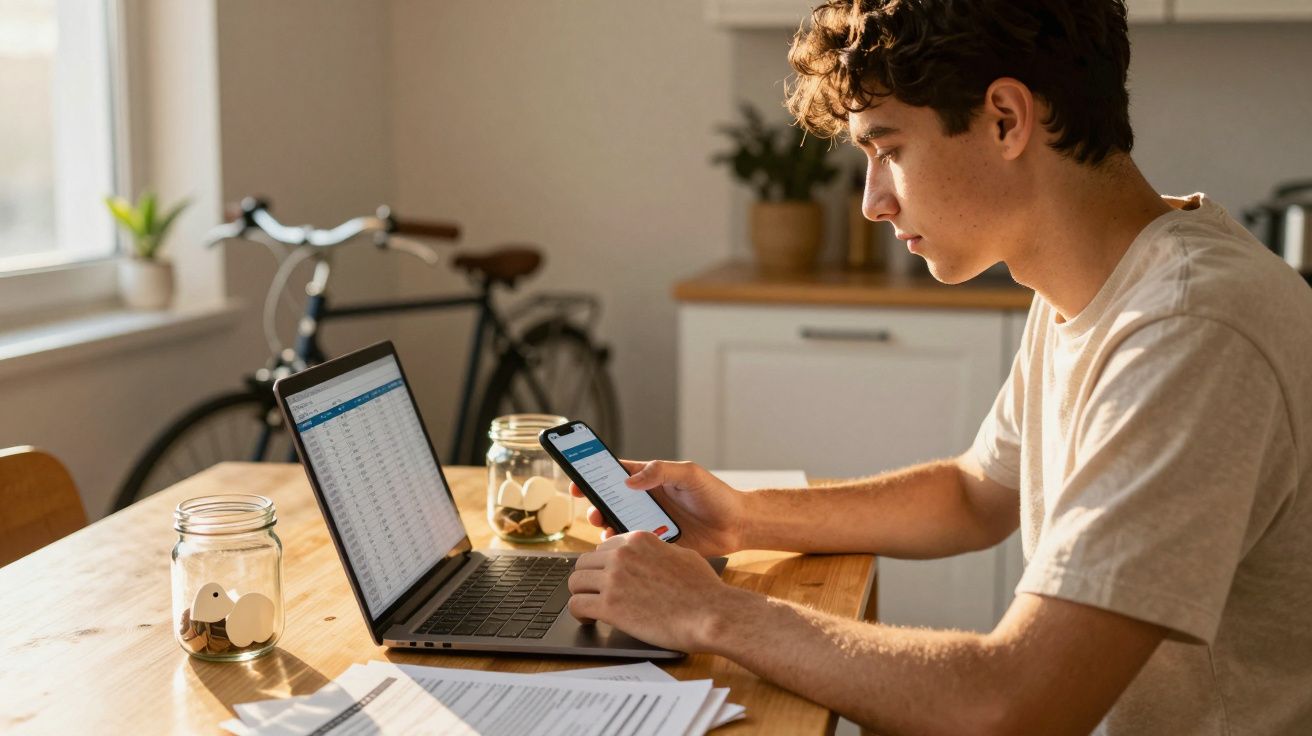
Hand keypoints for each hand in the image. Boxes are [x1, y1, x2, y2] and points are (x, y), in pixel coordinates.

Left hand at [567, 531, 736, 651]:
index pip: (604, 547)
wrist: (711, 614)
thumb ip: (660, 552)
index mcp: (639, 540)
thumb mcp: (683, 556)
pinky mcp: (609, 606)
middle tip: (596, 594)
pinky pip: (577, 604)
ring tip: (590, 607)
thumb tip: (651, 557)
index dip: (604, 565)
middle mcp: (622, 555)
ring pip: (575, 581)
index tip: (606, 578)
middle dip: (589, 579)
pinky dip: (579, 613)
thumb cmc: (705, 590)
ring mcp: (614, 579)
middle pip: (585, 562)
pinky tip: (589, 619)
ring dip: (582, 595)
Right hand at [570, 459, 746, 556]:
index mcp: (650, 480)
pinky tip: (623, 548)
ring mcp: (649, 524)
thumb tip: (630, 481)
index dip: (592, 476)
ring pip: (616, 525)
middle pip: (609, 502)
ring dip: (605, 527)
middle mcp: (645, 501)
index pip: (614, 474)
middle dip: (595, 506)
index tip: (576, 481)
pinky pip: (632, 547)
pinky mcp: (656, 545)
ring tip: (606, 530)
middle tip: (593, 512)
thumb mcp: (689, 474)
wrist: (737, 526)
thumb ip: (661, 471)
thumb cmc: (716, 495)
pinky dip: (622, 548)